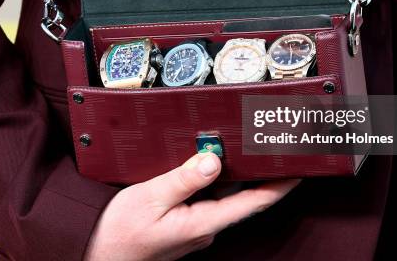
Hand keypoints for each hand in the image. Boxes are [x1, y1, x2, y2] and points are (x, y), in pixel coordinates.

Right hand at [84, 153, 299, 260]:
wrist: (96, 253)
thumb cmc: (119, 231)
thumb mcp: (150, 197)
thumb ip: (185, 178)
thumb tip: (214, 160)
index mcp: (202, 223)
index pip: (252, 203)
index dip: (280, 186)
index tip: (300, 169)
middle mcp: (205, 227)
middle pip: (241, 196)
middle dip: (259, 173)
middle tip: (273, 147)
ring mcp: (195, 226)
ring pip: (223, 195)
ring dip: (235, 174)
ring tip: (246, 148)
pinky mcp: (184, 223)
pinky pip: (207, 197)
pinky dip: (214, 179)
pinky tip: (210, 162)